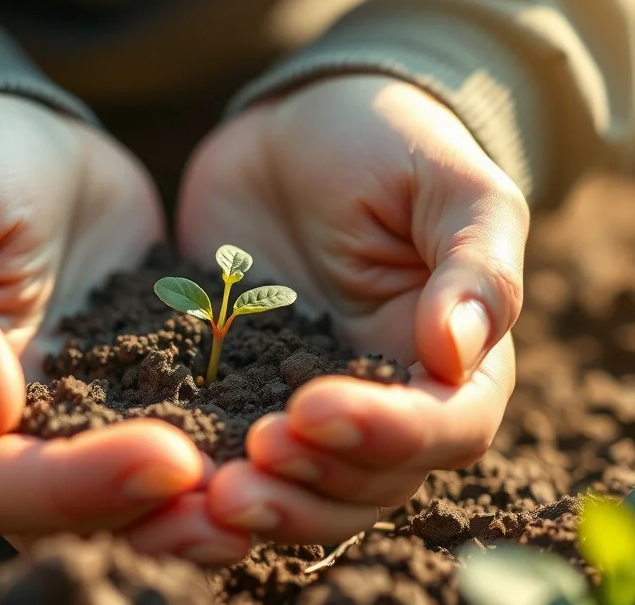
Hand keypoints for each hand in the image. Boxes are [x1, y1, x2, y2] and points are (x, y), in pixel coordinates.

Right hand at [0, 93, 246, 561]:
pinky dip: (207, 466)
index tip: (167, 457)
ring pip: (109, 505)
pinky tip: (270, 461)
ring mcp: (52, 425)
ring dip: (181, 515)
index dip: (67, 488)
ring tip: (257, 502)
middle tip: (234, 500)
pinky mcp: (116, 404)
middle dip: (141, 515)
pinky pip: (158, 452)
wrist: (26, 143)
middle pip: (51, 516)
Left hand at [176, 75, 527, 543]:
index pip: (447, 428)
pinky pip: (232, 465)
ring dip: (264, 507)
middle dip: (311, 487)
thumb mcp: (449, 180)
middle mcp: (390, 405)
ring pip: (306, 497)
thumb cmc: (390, 142)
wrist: (297, 127)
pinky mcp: (243, 401)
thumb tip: (458, 351)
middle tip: (246, 465)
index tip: (314, 409)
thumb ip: (475, 261)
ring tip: (208, 495)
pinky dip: (204, 491)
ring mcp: (312, 410)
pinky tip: (160, 496)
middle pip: (372, 485)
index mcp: (457, 362)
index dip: (388, 435)